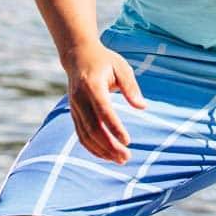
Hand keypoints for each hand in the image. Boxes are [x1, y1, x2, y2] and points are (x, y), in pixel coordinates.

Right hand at [64, 42, 145, 162]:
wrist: (78, 56)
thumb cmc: (104, 61)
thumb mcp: (121, 67)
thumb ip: (130, 87)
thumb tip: (142, 107)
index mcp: (92, 84)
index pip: (103, 111)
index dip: (114, 127)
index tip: (127, 141)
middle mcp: (80, 98)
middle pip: (93, 128)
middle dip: (109, 146)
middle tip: (126, 157)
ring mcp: (74, 107)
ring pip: (85, 135)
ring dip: (101, 151)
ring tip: (119, 160)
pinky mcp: (73, 114)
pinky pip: (81, 135)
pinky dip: (92, 148)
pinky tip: (106, 155)